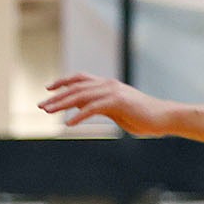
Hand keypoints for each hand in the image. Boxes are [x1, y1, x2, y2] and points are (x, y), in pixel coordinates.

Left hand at [38, 73, 174, 136]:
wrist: (163, 117)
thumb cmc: (141, 116)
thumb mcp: (115, 110)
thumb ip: (98, 106)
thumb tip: (80, 108)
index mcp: (107, 85)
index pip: (80, 79)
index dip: (63, 82)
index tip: (48, 89)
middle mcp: (108, 85)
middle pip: (76, 88)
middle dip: (56, 97)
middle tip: (41, 105)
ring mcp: (113, 92)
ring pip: (81, 96)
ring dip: (62, 105)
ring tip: (48, 113)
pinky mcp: (118, 102)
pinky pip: (93, 108)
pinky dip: (79, 115)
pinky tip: (68, 124)